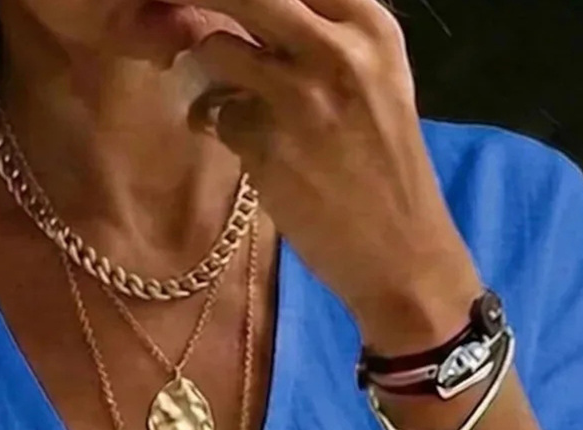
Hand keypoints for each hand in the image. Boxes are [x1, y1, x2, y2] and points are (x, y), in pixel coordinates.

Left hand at [176, 0, 484, 345]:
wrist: (401, 252)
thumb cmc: (387, 168)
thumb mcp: (377, 81)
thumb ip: (329, 37)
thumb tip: (259, 14)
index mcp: (372, 26)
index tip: (230, 3)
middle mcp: (338, 48)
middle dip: (211, 1)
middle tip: (181, 8)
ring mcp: (300, 97)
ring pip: (219, 48)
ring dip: (207, 66)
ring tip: (222, 91)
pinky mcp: (267, 145)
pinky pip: (215, 112)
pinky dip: (214, 123)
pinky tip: (236, 141)